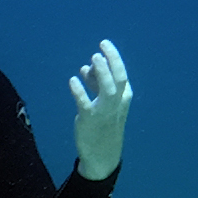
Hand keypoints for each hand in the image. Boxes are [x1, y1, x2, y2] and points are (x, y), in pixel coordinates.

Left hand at [68, 40, 131, 180]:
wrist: (103, 153)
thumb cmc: (104, 123)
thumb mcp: (105, 103)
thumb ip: (96, 85)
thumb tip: (86, 68)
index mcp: (124, 97)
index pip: (122, 74)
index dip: (114, 58)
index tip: (105, 44)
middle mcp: (117, 103)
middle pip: (118, 78)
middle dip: (112, 61)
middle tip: (101, 46)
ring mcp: (104, 112)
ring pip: (107, 90)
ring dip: (101, 73)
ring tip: (93, 58)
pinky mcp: (89, 120)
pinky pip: (85, 104)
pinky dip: (80, 91)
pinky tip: (73, 81)